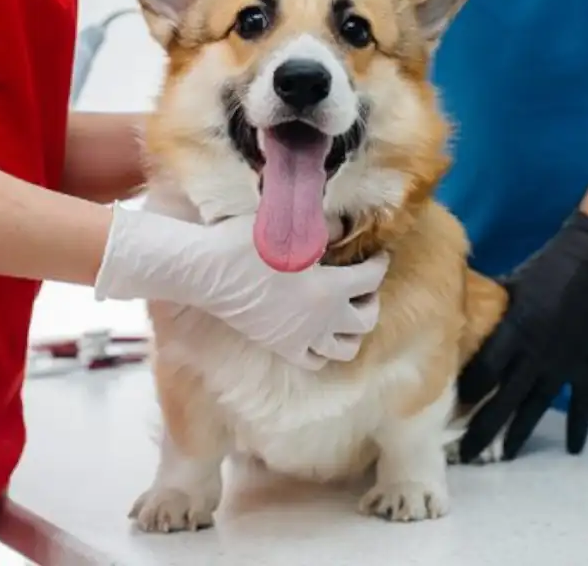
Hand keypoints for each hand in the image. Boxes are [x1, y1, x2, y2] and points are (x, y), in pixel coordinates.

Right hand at [95, 205, 388, 369]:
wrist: (208, 271)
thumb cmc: (245, 243)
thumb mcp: (291, 228)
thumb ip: (325, 228)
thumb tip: (345, 228)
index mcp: (329, 288)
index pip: (371, 279)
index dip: (379, 265)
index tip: (377, 256)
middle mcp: (321, 319)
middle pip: (366, 320)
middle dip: (371, 301)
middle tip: (364, 286)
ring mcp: (301, 336)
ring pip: (346, 348)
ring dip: (353, 331)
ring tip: (347, 313)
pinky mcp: (281, 346)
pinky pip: (314, 360)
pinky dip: (324, 350)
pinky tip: (320, 333)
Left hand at [456, 211, 587, 462]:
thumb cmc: (551, 265)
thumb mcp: (512, 283)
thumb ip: (490, 305)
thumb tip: (459, 308)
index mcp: (513, 331)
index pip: (483, 372)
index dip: (466, 393)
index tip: (451, 409)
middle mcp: (535, 354)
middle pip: (504, 400)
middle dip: (483, 428)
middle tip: (466, 454)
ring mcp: (564, 364)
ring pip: (537, 408)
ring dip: (519, 433)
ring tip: (505, 457)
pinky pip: (582, 403)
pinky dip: (579, 426)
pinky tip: (573, 449)